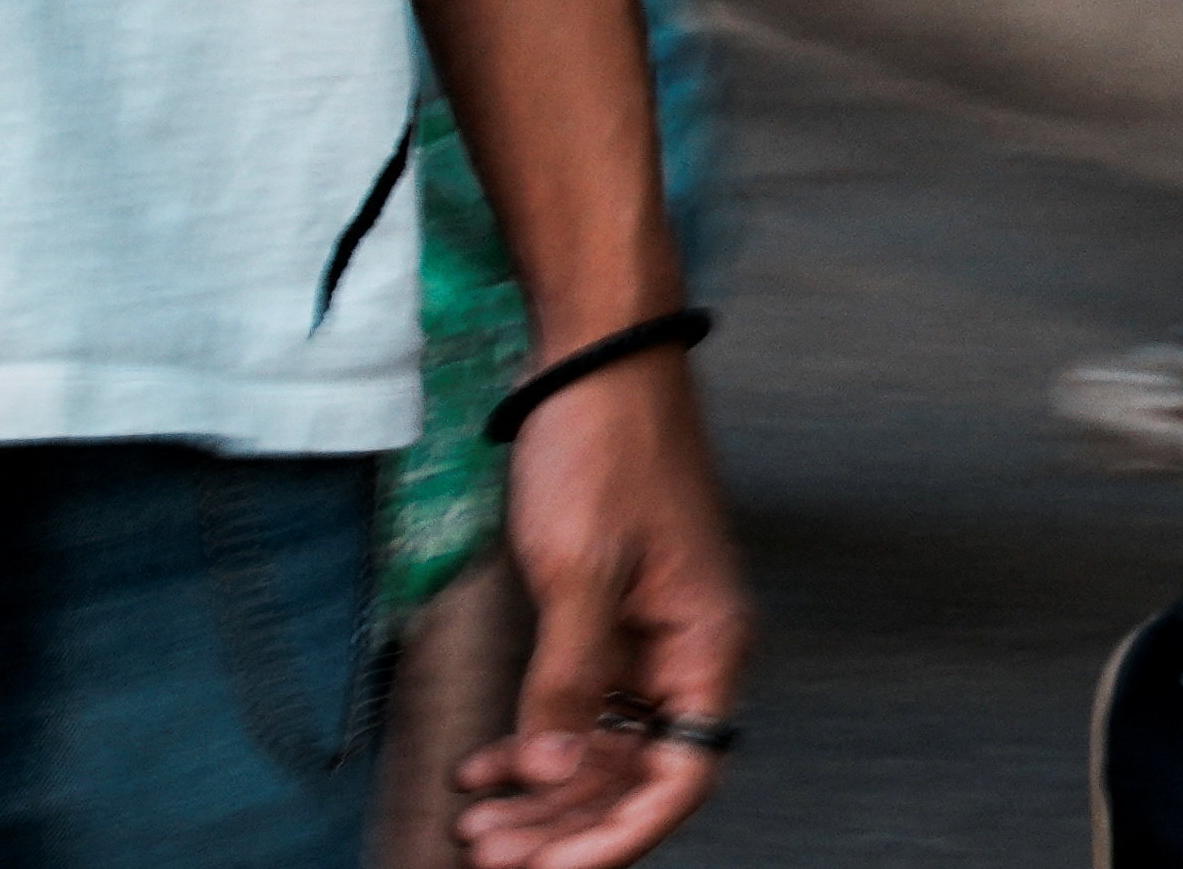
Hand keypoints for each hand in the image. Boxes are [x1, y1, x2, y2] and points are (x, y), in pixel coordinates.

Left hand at [455, 357, 750, 866]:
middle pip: (641, 775)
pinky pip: (586, 707)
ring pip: (608, 748)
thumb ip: (572, 681)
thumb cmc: (605, 452)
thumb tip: (560, 773)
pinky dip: (537, 743)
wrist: (597, 362)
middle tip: (485, 854)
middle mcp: (692, 649)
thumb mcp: (579, 572)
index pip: (685, 777)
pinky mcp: (616, 616)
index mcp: (708, 643)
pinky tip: (484, 765)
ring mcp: (654, 635)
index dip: (622, 837)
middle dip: (565, 824)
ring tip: (474, 823)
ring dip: (545, 793)